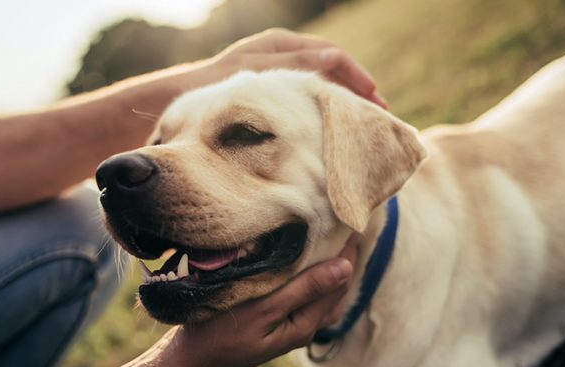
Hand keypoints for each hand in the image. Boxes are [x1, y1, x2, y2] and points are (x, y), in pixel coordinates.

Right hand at [166, 235, 358, 366]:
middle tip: (341, 220)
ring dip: (325, 264)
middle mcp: (304, 325)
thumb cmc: (222, 333)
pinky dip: (308, 274)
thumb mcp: (265, 309)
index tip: (350, 219)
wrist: (191, 360)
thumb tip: (347, 268)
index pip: (340, 280)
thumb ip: (306, 289)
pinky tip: (299, 259)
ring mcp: (289, 324)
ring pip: (319, 289)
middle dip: (341, 255)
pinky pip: (302, 293)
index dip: (348, 250)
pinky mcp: (275, 320)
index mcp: (306, 323)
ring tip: (326, 234)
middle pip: (334, 285)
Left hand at [198, 28, 386, 107]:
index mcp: (282, 44)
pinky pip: (308, 95)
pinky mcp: (275, 90)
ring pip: (323, 83)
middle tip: (380, 113)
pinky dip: (325, 107)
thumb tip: (337, 56)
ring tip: (364, 121)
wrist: (184, 98)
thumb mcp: (256, 72)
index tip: (374, 96)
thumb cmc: (214, 84)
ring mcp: (280, 71)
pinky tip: (334, 124)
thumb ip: (295, 64)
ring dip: (344, 100)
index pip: (332, 55)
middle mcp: (284, 54)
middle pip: (332, 68)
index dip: (356, 76)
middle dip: (357, 90)